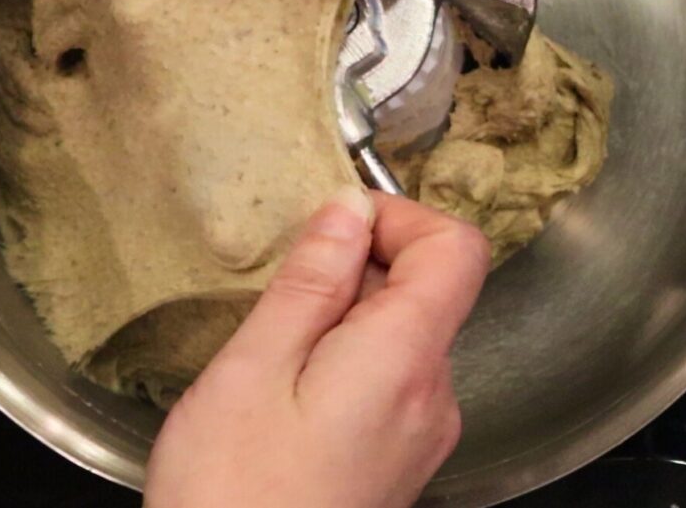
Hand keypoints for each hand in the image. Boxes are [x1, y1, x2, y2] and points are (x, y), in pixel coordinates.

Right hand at [144, 188, 489, 507]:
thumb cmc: (229, 493)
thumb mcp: (254, 368)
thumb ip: (312, 281)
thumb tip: (349, 207)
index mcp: (405, 360)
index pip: (456, 248)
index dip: (402, 216)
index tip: (337, 226)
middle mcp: (434, 393)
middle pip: (430, 286)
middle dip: (360, 267)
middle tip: (284, 296)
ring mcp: (424, 429)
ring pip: (406, 329)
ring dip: (349, 313)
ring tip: (278, 349)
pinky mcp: (402, 454)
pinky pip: (393, 373)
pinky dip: (351, 355)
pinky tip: (293, 389)